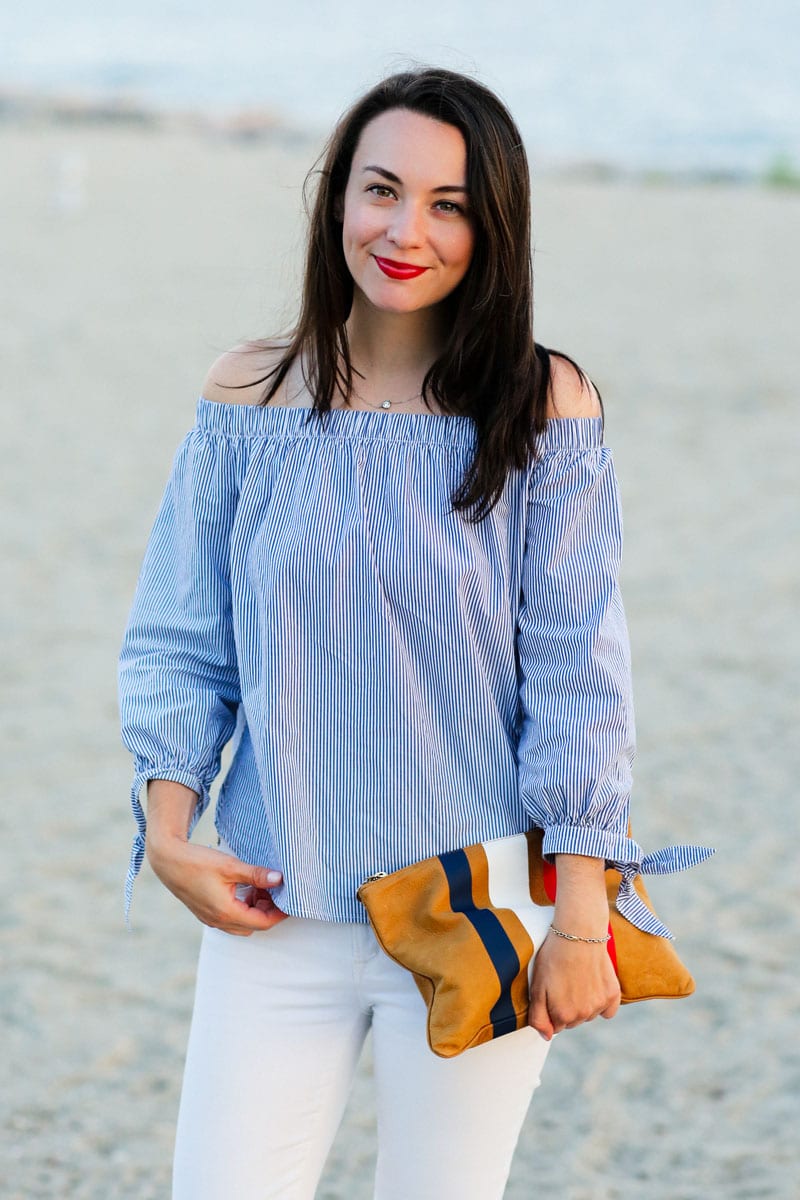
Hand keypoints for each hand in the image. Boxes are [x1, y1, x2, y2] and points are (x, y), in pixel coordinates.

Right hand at [146, 833, 287, 935]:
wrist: (167, 861)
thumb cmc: (197, 862)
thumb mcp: (230, 866)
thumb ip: (256, 875)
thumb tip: (280, 879)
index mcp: (226, 912)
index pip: (263, 923)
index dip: (280, 913)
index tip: (291, 899)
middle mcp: (218, 921)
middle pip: (254, 926)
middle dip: (269, 911)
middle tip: (276, 890)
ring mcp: (210, 919)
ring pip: (242, 924)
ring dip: (255, 910)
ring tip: (261, 887)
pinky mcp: (206, 913)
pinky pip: (231, 919)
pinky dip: (243, 908)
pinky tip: (245, 888)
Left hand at [528, 931, 620, 1040]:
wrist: (578, 934)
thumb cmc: (553, 957)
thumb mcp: (537, 986)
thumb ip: (538, 1017)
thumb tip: (547, 1037)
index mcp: (562, 1015)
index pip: (555, 1026)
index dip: (551, 1009)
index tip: (551, 991)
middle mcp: (583, 1015)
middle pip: (572, 1021)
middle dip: (566, 1007)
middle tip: (563, 982)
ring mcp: (599, 1006)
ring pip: (588, 1015)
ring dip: (582, 1004)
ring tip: (576, 979)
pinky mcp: (613, 995)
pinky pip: (608, 1011)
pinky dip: (601, 1003)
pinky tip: (594, 986)